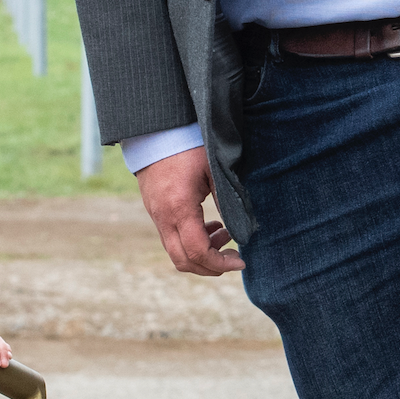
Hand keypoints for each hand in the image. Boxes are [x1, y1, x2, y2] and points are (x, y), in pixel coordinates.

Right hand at [134, 146, 239, 277]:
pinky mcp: (155, 211)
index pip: (198, 252)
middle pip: (183, 261)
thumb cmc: (187, 146)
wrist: (155, 131)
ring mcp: (156, 215)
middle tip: (234, 257)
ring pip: (176, 252)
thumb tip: (244, 230)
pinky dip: (192, 242)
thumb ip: (228, 201)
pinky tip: (211, 224)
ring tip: (225, 235)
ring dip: (202, 254)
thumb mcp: (214, 171)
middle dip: (210, 267)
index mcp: (179, 208)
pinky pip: (171, 238)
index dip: (220, 264)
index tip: (241, 261)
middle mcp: (163, 217)